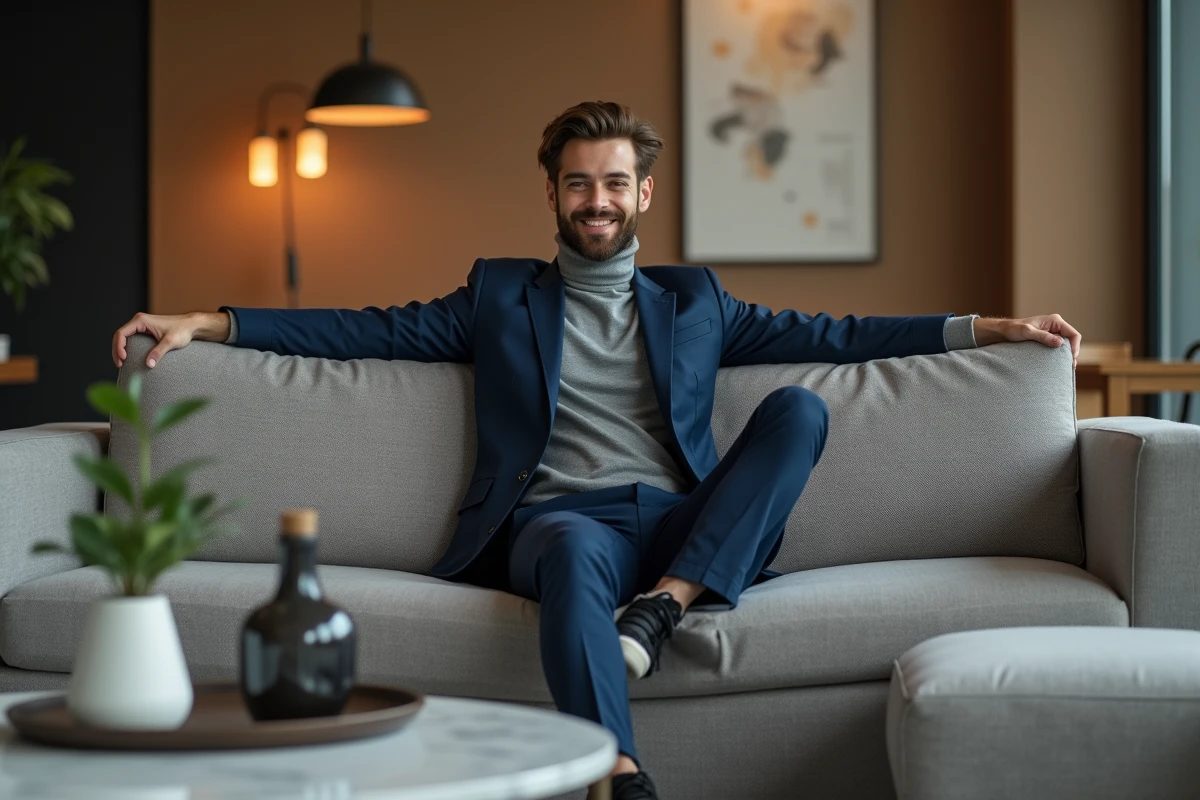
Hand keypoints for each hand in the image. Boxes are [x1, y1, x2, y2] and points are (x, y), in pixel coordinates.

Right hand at [112, 311, 230, 368]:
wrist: (191, 326)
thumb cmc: (182, 331)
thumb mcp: (170, 342)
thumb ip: (159, 352)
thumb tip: (149, 365)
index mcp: (141, 321)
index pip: (121, 333)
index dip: (119, 347)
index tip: (124, 359)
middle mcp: (139, 321)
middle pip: (120, 336)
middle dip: (117, 350)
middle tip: (120, 365)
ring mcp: (142, 325)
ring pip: (124, 337)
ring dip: (121, 350)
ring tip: (122, 363)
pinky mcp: (146, 330)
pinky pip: (131, 339)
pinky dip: (128, 348)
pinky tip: (129, 358)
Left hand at [973, 315, 1081, 367]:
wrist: (1004, 332)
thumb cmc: (1014, 329)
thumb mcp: (1028, 332)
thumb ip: (1043, 336)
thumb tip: (1060, 342)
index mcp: (1055, 321)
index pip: (1073, 334)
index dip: (1075, 346)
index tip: (1071, 358)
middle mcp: (1056, 326)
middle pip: (1071, 340)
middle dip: (1072, 353)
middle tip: (1070, 366)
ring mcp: (1052, 333)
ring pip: (1065, 345)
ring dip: (1066, 355)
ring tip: (1065, 367)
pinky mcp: (1048, 339)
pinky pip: (1058, 348)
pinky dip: (1059, 355)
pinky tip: (1057, 364)